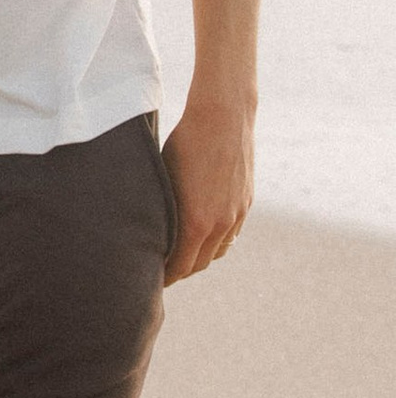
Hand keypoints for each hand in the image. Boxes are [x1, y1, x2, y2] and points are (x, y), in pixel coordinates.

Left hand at [162, 92, 253, 279]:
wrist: (223, 117)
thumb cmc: (184, 144)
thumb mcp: (164, 179)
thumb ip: (164, 212)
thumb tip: (151, 234)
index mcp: (196, 222)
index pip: (181, 267)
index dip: (166, 277)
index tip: (152, 280)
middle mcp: (220, 224)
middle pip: (200, 264)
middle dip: (181, 271)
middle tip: (163, 271)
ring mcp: (237, 214)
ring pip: (218, 251)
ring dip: (201, 257)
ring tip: (182, 255)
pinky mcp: (247, 203)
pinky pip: (231, 234)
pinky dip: (217, 242)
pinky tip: (204, 236)